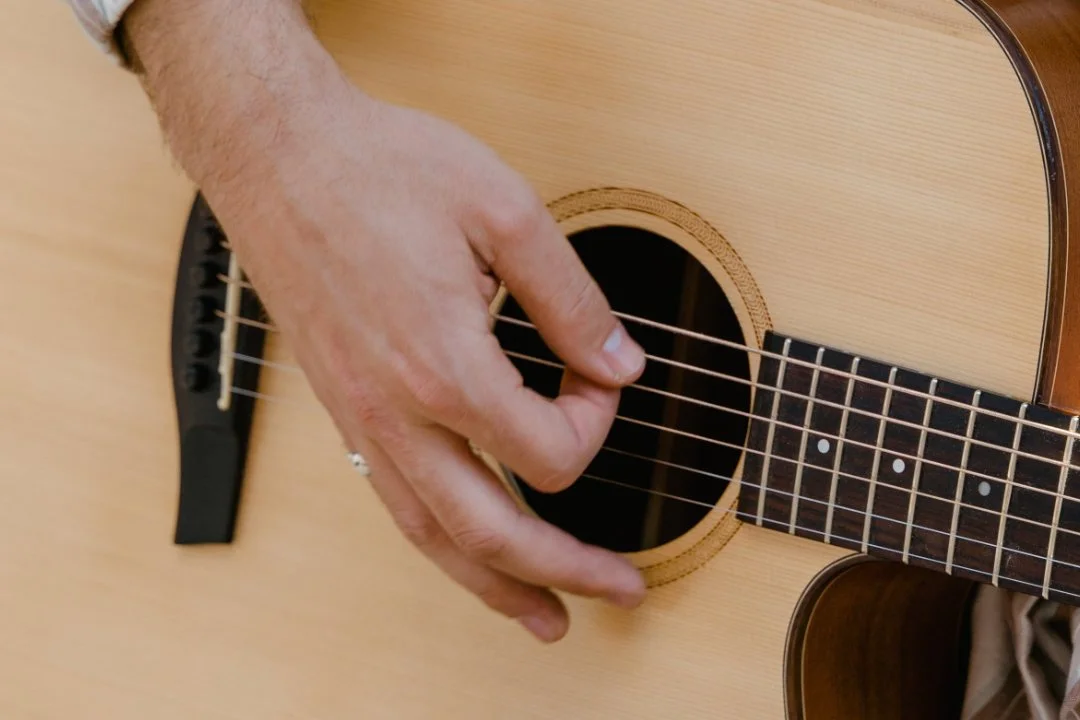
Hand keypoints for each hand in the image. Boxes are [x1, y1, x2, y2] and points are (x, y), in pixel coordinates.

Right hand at [125, 0, 647, 641]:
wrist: (277, 157)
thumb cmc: (378, 170)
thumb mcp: (504, 212)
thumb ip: (571, 299)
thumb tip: (619, 362)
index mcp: (443, 363)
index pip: (549, 451)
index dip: (596, 422)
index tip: (598, 377)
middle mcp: (397, 411)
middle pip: (492, 532)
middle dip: (566, 570)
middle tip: (622, 589)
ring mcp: (362, 421)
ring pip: (433, 539)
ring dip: (497, 587)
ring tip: (546, 617)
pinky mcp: (344, 414)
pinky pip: (396, 504)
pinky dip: (441, 547)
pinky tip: (466, 554)